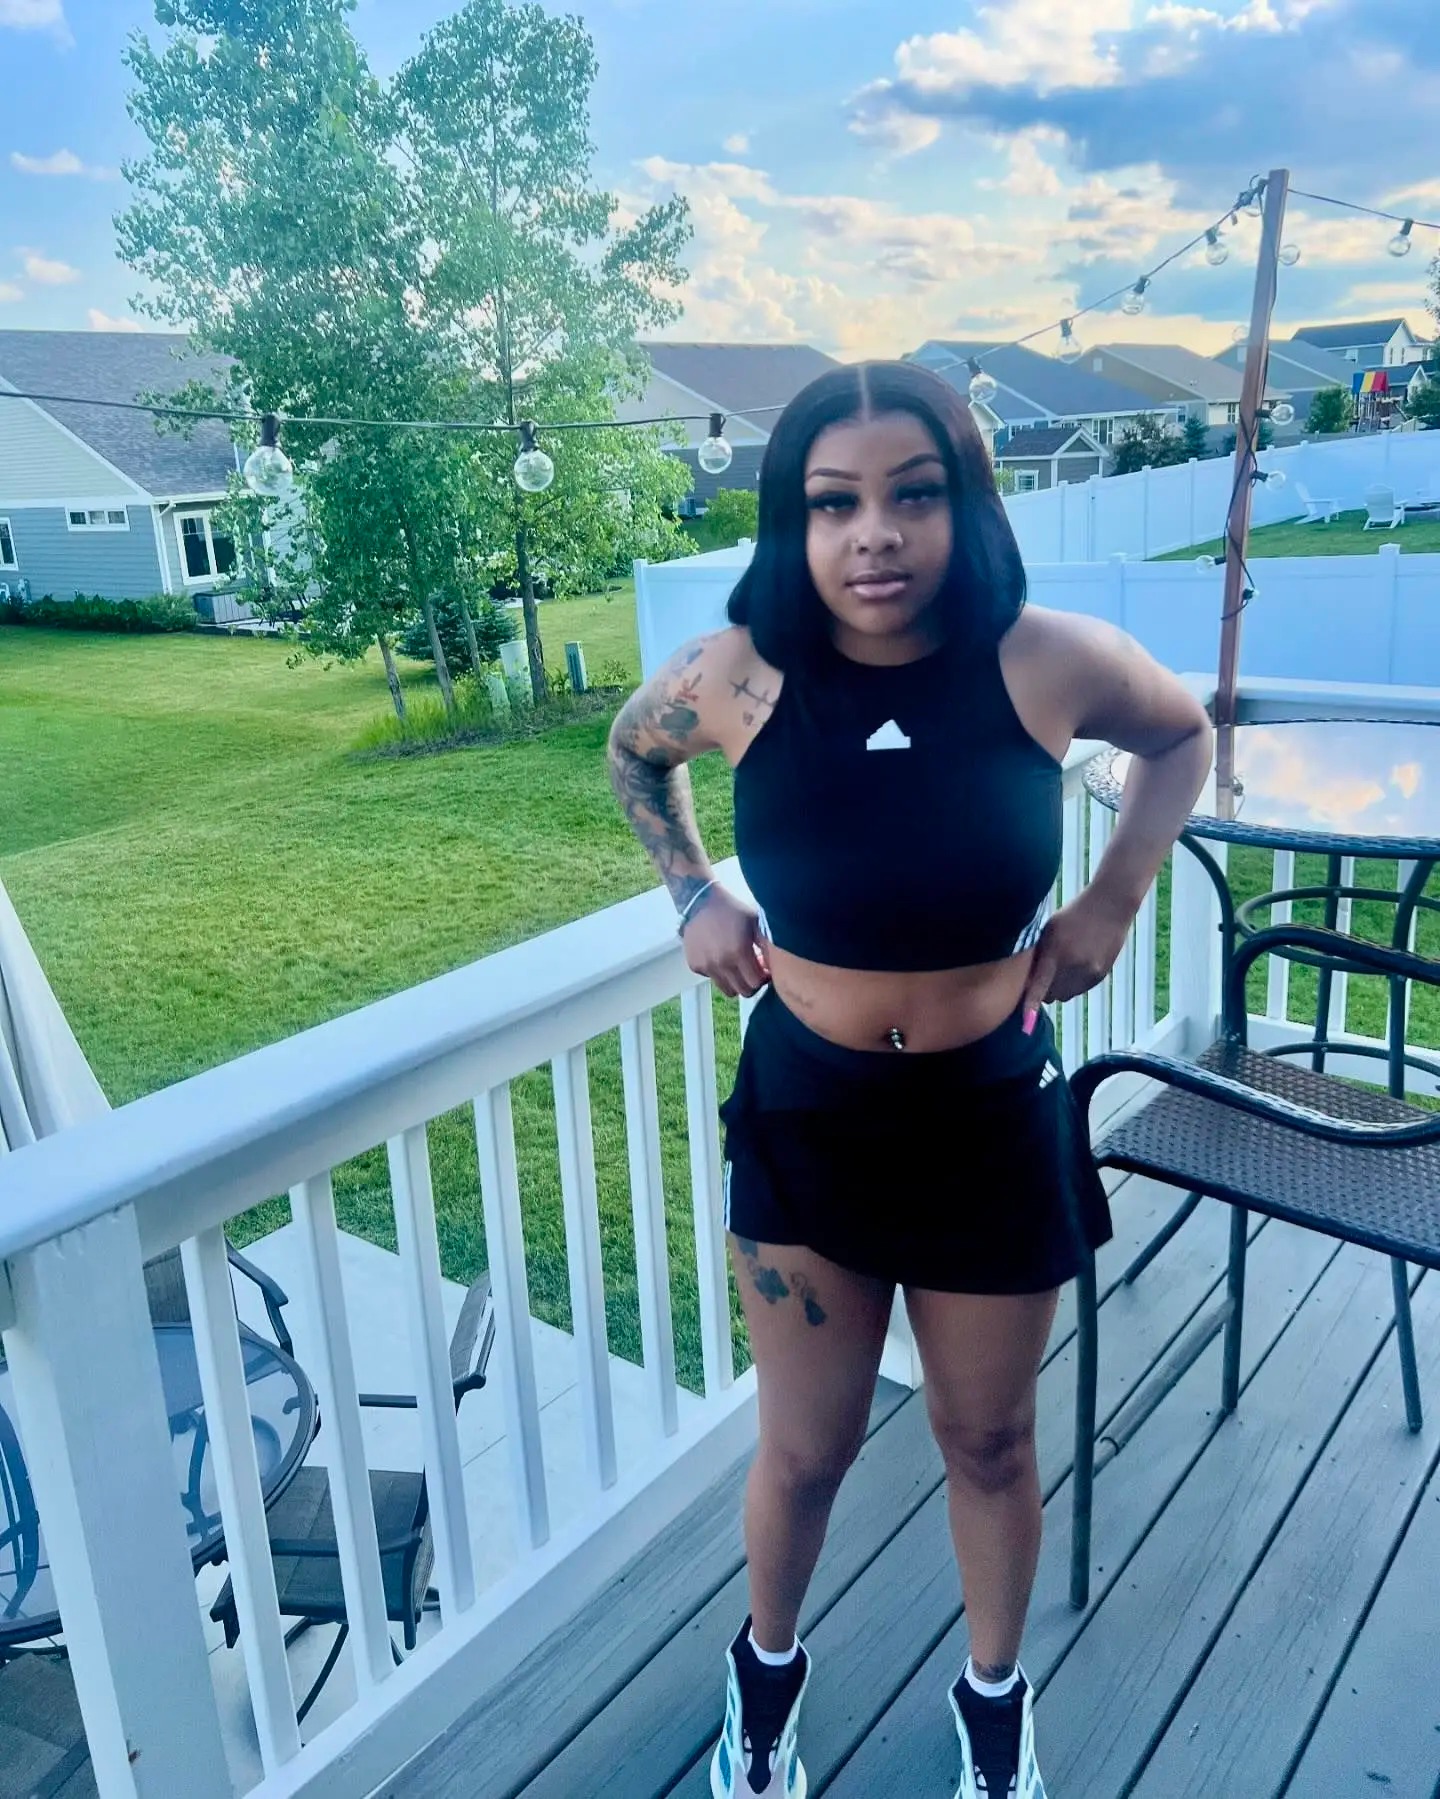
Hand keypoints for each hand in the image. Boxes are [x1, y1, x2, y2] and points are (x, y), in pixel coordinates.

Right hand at [681, 887, 770, 998]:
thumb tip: (776, 964)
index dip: (763, 979)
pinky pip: (712, 979)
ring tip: (738, 967)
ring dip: (735, 982)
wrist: (700, 901)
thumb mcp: (755, 922)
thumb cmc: (732, 910)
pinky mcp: (695, 965)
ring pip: (727, 989)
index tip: (764, 970)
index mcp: (739, 952)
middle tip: (753, 971)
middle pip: (742, 991)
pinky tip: (721, 957)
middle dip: (751, 984)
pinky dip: (719, 973)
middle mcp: (721, 963)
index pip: (756, 983)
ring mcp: (706, 966)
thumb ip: (766, 944)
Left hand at [1019, 889, 1134, 1027]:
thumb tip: (1025, 979)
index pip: (1039, 985)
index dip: (1031, 1005)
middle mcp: (1074, 965)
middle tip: (1043, 973)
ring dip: (1058, 989)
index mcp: (1056, 952)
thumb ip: (1039, 954)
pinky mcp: (1101, 975)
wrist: (1110, 906)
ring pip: (1065, 995)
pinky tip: (1075, 965)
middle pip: (1050, 995)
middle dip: (1043, 989)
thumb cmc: (1072, 915)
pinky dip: (1072, 984)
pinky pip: (1079, 990)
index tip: (1024, 1024)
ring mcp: (1090, 972)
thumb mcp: (1049, 930)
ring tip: (1061, 966)